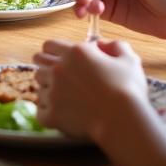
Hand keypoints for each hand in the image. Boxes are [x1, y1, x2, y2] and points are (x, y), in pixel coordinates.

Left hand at [34, 38, 148, 139]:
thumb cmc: (128, 90)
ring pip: (38, 85)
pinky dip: (49, 113)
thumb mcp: (128, 60)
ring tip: (64, 97)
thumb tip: (101, 43)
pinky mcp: (52, 114)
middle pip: (37, 61)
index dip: (55, 51)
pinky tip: (61, 115)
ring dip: (48, 89)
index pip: (48, 45)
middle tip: (60, 77)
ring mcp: (52, 92)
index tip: (63, 59)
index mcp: (74, 52)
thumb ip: (114, 45)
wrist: (124, 121)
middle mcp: (58, 69)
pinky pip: (40, 111)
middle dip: (45, 66)